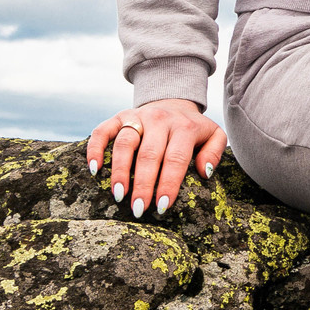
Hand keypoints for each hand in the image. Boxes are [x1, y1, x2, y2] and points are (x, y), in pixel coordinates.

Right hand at [87, 98, 226, 217]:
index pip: (176, 158)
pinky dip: (95, 149)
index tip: (162, 206)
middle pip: (149, 155)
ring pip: (124, 144)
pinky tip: (94, 170)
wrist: (174, 100)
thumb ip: (215, 152)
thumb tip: (204, 172)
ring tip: (118, 195)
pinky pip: (102, 131)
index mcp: (184, 127)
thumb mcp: (214, 135)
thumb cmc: (193, 128)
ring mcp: (137, 116)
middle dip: (143, 185)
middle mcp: (159, 120)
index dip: (169, 183)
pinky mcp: (118, 116)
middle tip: (138, 209)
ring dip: (120, 171)